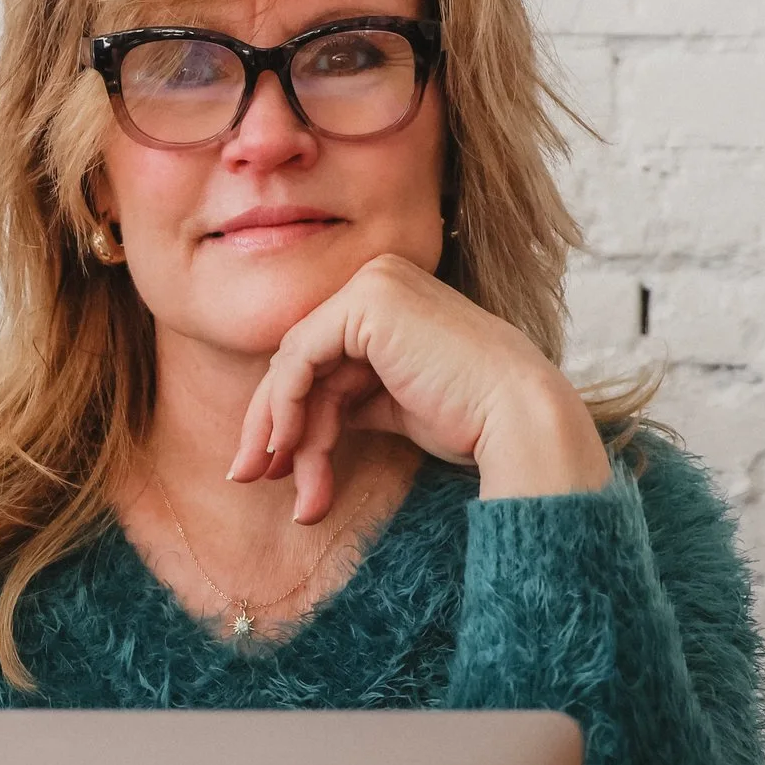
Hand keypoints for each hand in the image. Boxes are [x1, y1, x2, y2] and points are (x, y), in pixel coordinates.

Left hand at [228, 254, 613, 520]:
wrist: (517, 419)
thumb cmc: (468, 420)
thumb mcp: (394, 405)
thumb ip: (349, 399)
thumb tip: (297, 426)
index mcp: (390, 298)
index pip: (318, 357)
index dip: (289, 416)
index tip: (274, 471)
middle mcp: (379, 279)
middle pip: (299, 359)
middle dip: (273, 425)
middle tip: (247, 477)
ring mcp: (373, 284)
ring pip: (295, 364)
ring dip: (284, 432)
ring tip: (281, 485)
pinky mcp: (368, 301)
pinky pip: (301, 358)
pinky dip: (288, 407)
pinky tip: (291, 450)